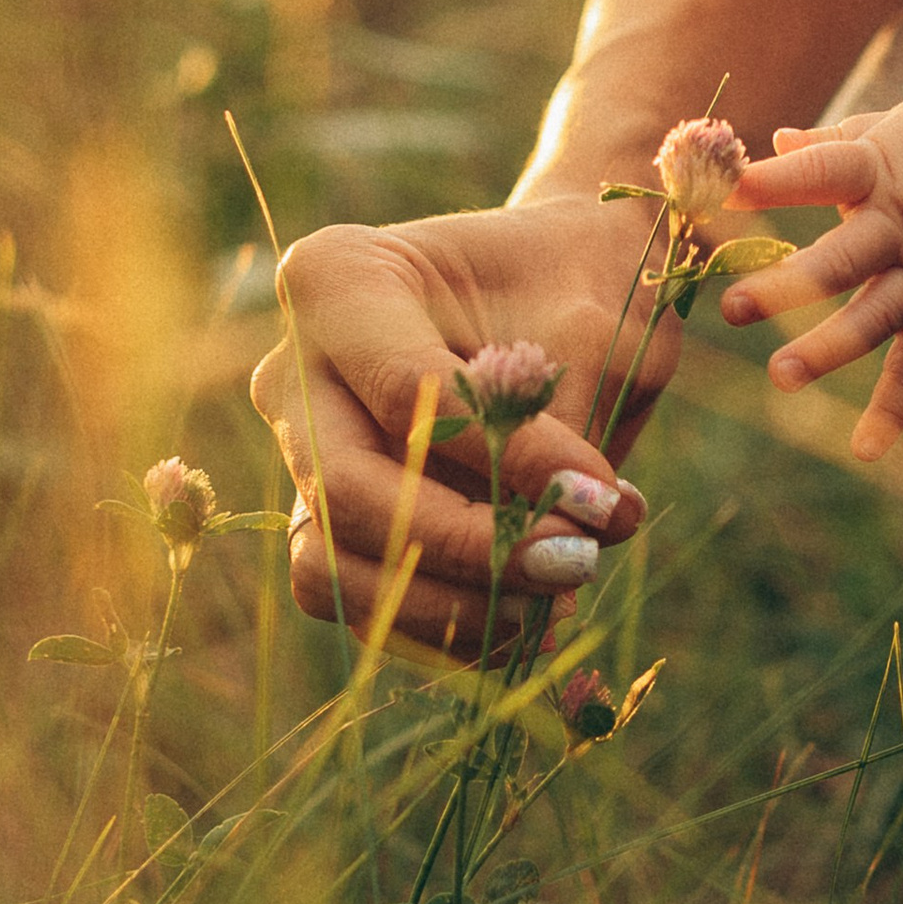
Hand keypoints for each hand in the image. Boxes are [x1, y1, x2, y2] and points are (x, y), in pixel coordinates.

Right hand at [250, 196, 664, 652]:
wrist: (569, 283)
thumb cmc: (581, 285)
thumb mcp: (591, 336)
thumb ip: (563, 436)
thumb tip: (568, 547)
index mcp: (339, 278)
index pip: (410, 394)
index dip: (511, 463)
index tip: (606, 500)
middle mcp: (295, 369)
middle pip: (345, 492)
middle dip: (466, 549)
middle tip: (575, 562)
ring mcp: (300, 451)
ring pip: (331, 569)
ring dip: (448, 606)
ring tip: (559, 597)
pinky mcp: (328, 518)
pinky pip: (358, 600)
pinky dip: (445, 625)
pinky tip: (532, 615)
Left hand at [721, 87, 902, 456]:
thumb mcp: (901, 127)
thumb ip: (836, 140)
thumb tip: (775, 140)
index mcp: (881, 172)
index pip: (822, 173)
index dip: (776, 182)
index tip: (725, 189)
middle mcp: (900, 228)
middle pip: (841, 258)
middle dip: (788, 283)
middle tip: (732, 307)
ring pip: (874, 317)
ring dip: (829, 347)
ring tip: (782, 376)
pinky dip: (895, 408)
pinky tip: (864, 449)